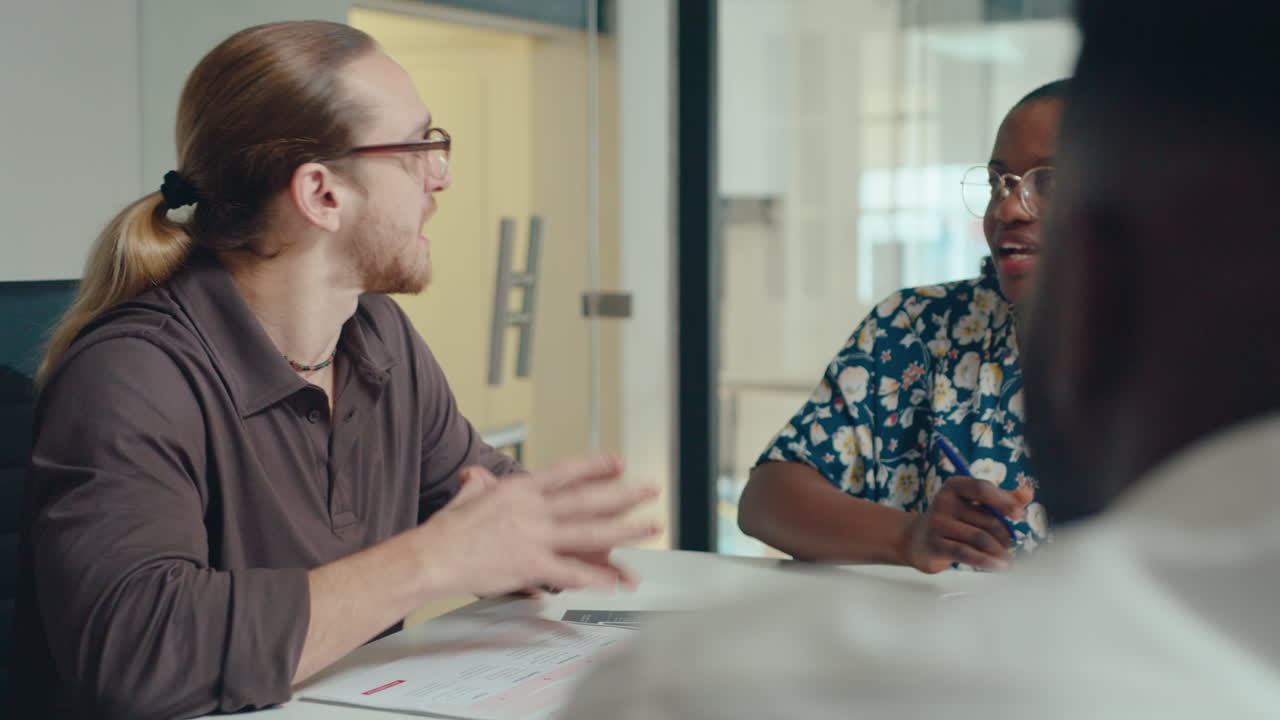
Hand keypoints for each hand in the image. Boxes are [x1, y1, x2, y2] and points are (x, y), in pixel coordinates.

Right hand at [414, 453, 660, 597]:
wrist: (432, 556)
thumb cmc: (447, 531)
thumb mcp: (467, 496)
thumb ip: (479, 484)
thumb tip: (476, 474)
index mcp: (521, 490)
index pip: (566, 472)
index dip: (595, 465)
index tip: (617, 462)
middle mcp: (534, 509)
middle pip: (589, 499)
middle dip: (624, 495)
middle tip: (650, 491)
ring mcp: (535, 536)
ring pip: (590, 532)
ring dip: (625, 531)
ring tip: (650, 528)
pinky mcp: (532, 564)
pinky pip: (571, 571)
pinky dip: (596, 577)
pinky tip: (616, 580)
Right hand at [902, 476, 1032, 572]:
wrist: (917, 540)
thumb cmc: (952, 520)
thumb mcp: (973, 504)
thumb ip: (1001, 498)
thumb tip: (1027, 494)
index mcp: (955, 486)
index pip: (983, 488)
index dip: (1005, 501)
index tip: (1020, 516)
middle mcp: (944, 501)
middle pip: (988, 519)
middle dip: (1004, 535)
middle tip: (1008, 544)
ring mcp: (937, 523)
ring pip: (981, 538)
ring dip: (1000, 551)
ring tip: (1007, 559)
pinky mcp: (935, 545)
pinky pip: (966, 553)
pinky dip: (987, 562)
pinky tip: (999, 567)